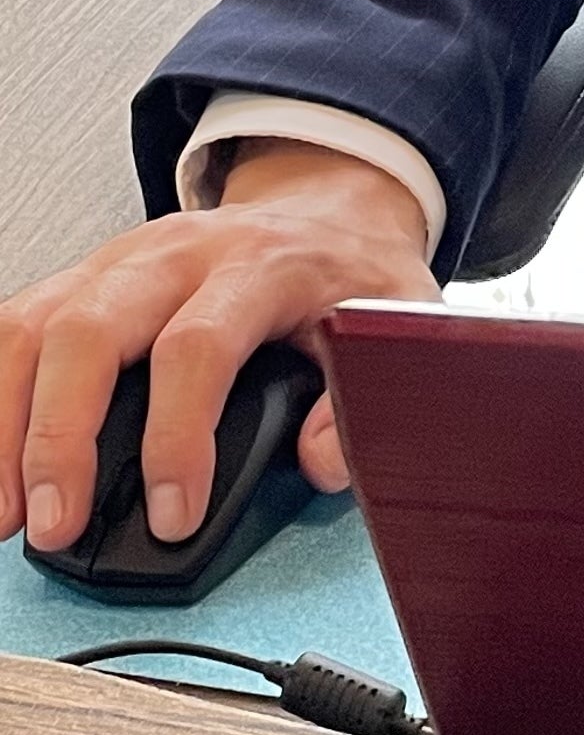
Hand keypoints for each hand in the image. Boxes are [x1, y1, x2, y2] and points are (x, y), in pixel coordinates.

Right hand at [0, 141, 437, 550]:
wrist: (324, 208)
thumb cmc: (348, 275)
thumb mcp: (393, 323)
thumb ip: (358, 399)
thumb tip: (318, 463)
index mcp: (256, 265)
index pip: (197, 347)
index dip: (178, 438)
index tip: (173, 517)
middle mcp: (173, 254)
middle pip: (88, 331)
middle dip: (59, 437)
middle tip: (54, 526)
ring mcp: (116, 261)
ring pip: (32, 327)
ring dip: (6, 425)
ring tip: (5, 514)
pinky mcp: (80, 277)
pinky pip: (13, 325)